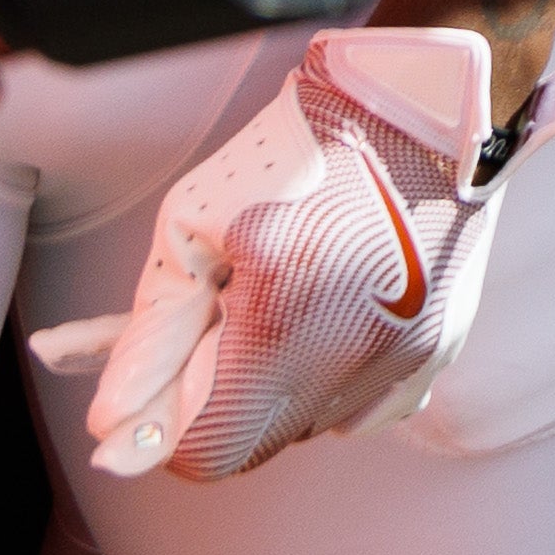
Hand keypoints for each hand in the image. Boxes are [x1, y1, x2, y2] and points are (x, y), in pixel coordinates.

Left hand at [32, 31, 554, 481]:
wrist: (418, 103)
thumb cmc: (295, 152)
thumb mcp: (192, 228)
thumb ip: (148, 339)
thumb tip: (110, 426)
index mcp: (284, 325)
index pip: (206, 450)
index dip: (166, 425)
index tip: (159, 380)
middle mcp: (357, 358)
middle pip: (257, 446)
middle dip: (221, 401)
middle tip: (219, 324)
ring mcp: (409, 358)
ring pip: (311, 426)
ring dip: (280, 389)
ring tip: (282, 307)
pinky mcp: (443, 346)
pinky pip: (369, 406)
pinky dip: (337, 379)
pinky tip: (333, 315)